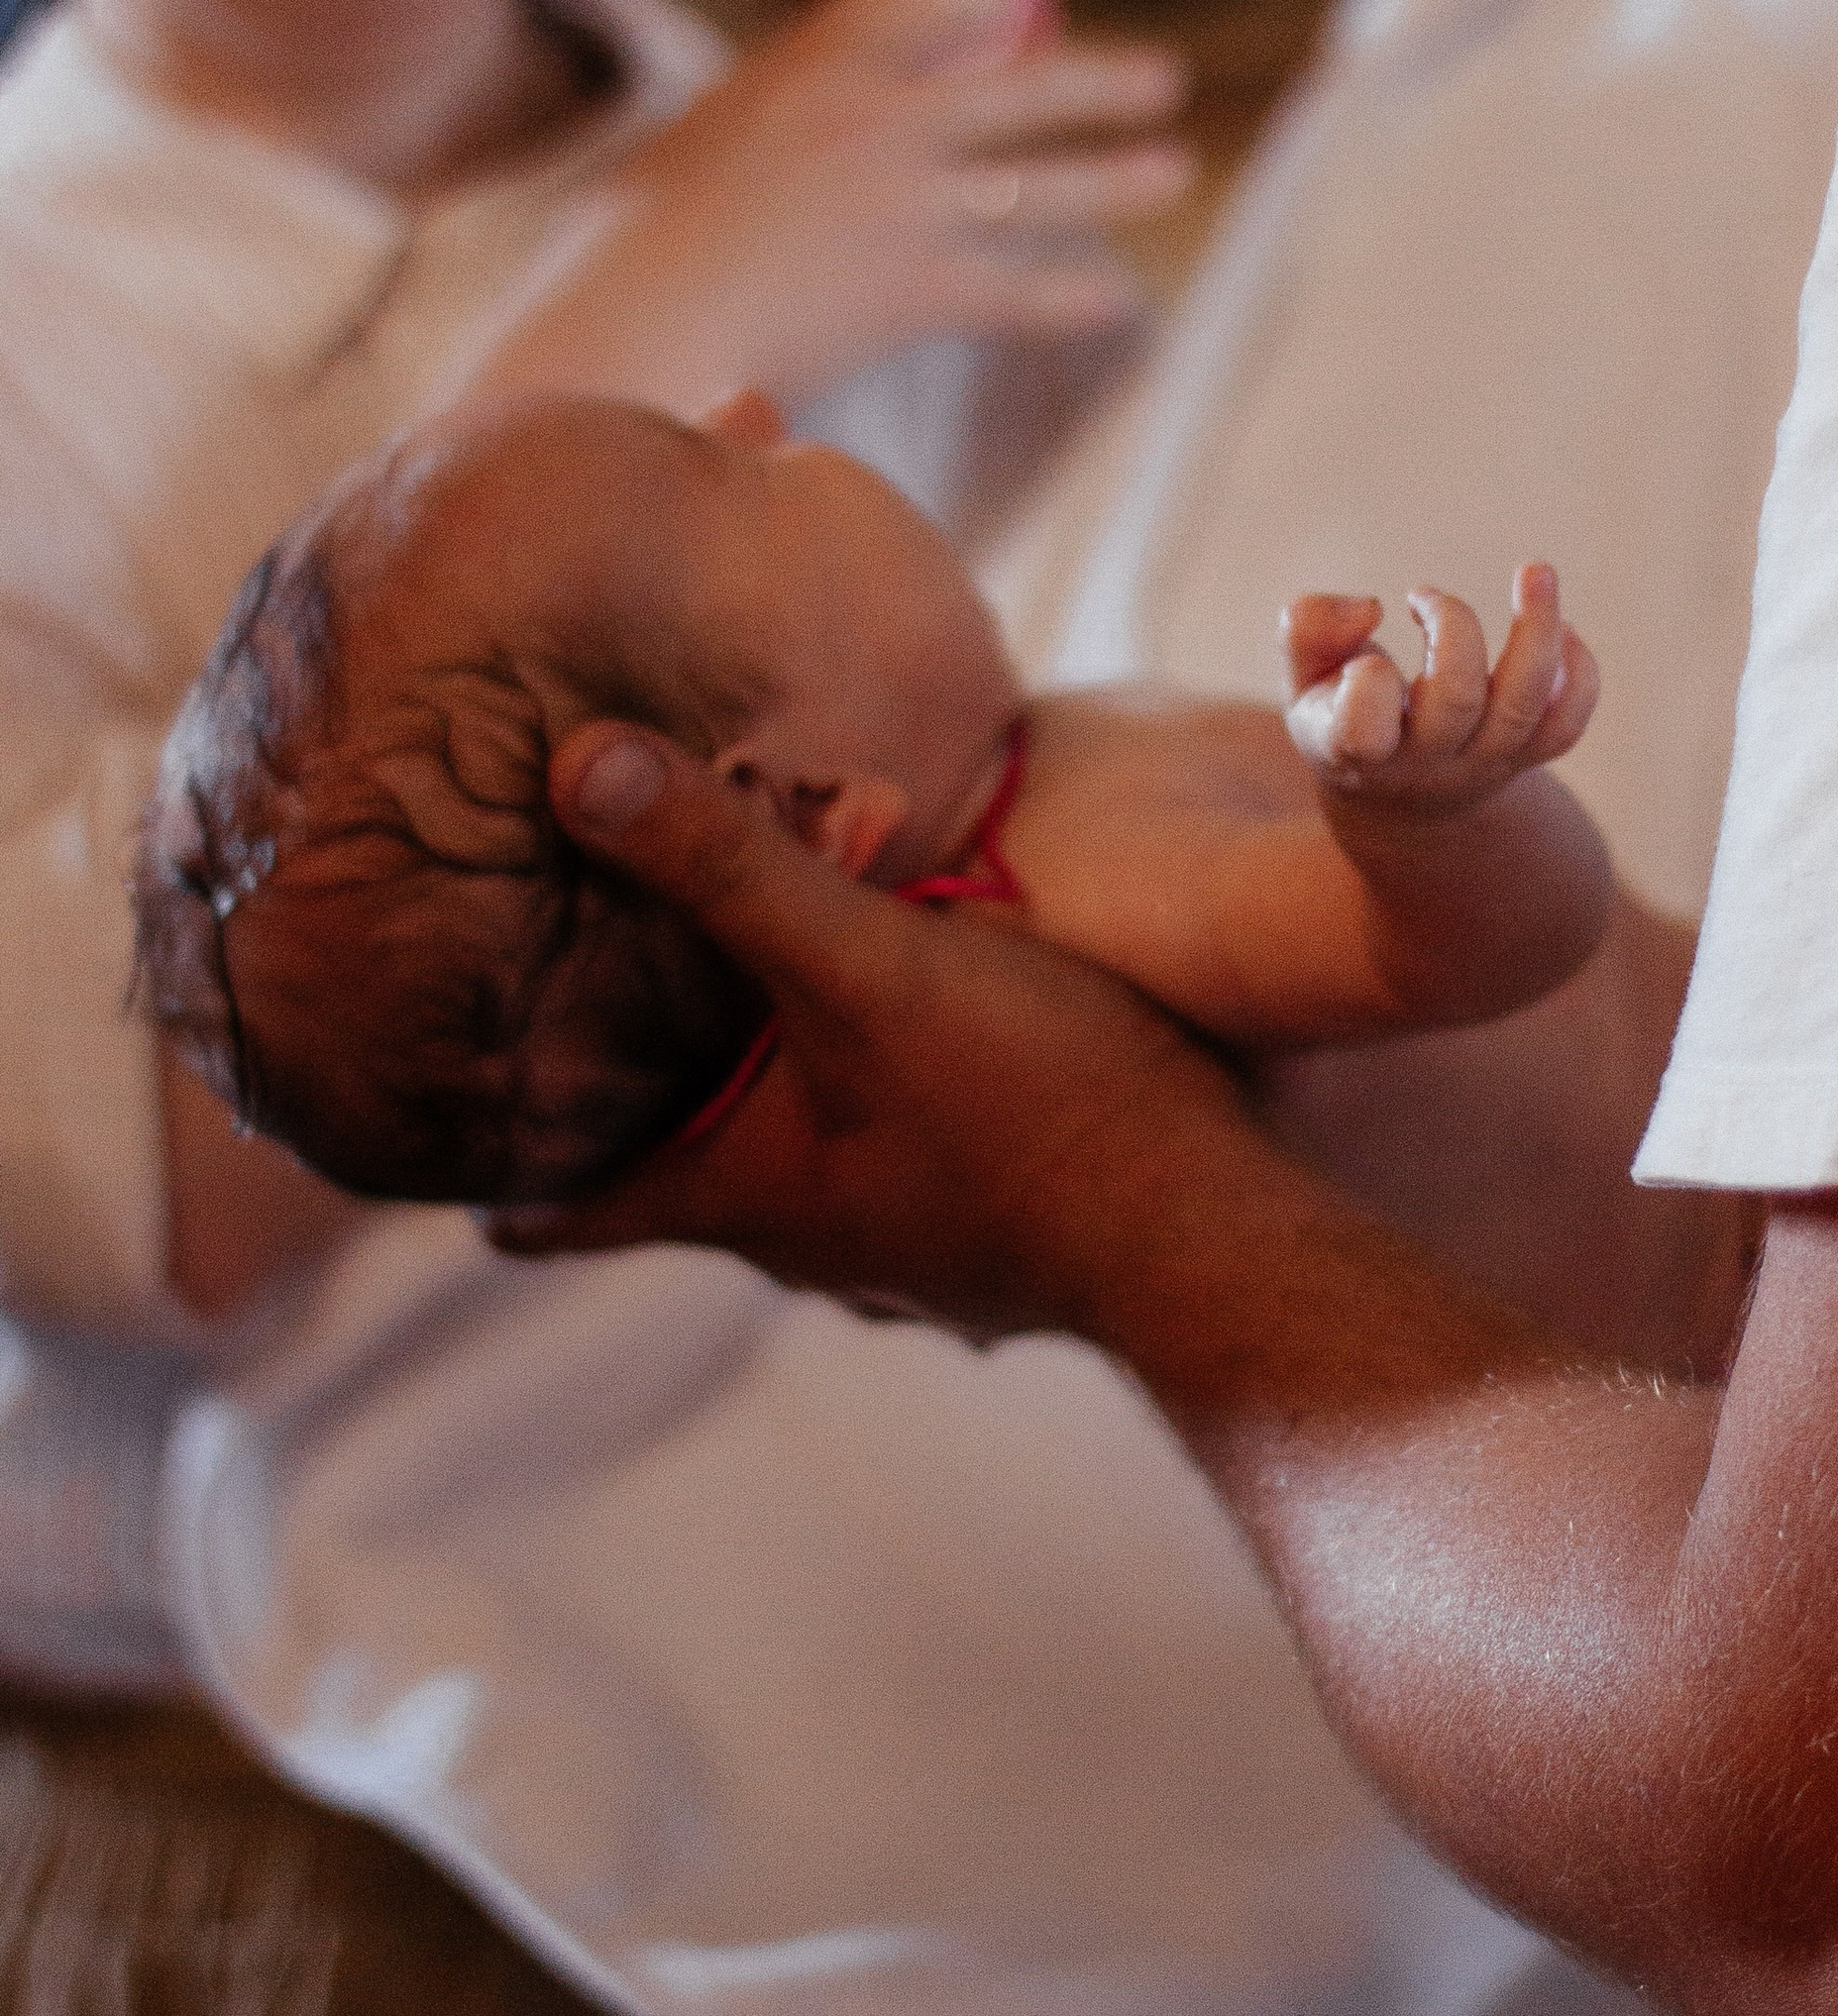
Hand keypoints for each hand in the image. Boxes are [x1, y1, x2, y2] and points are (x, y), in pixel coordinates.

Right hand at [475, 0, 1194, 415]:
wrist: (636, 326)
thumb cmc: (635, 252)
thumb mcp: (686, 150)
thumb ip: (750, 119)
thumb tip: (783, 115)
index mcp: (809, 77)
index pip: (909, 3)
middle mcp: (872, 125)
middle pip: (1015, 90)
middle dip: (1097, 80)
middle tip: (1164, 76)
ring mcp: (902, 203)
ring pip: (1040, 186)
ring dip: (1115, 178)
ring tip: (1171, 168)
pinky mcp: (914, 286)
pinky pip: (1017, 289)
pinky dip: (1069, 297)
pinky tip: (1112, 297)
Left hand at [491, 724, 1256, 1334]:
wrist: (1221, 1234)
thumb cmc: (1036, 1108)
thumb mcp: (866, 963)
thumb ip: (728, 866)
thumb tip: (573, 766)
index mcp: (741, 1199)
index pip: (558, 1212)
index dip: (490, 1172)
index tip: (437, 1127)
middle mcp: (814, 1245)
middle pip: (685, 1177)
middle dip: (644, 1101)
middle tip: (597, 1009)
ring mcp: (917, 1249)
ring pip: (807, 1169)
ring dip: (781, 1102)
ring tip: (772, 998)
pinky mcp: (1009, 1229)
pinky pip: (914, 1162)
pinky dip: (894, 1105)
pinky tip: (945, 1034)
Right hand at [1283, 564, 1598, 811]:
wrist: (1400, 798)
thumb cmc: (1340, 715)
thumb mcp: (1301, 679)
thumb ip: (1307, 630)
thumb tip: (1370, 607)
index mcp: (1353, 750)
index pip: (1363, 731)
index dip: (1367, 683)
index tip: (1365, 659)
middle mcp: (1425, 764)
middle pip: (1457, 701)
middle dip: (1453, 627)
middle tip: (1424, 596)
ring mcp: (1482, 762)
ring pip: (1526, 707)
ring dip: (1539, 630)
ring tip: (1536, 572)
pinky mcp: (1525, 755)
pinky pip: (1568, 723)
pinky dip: (1578, 672)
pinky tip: (1560, 629)